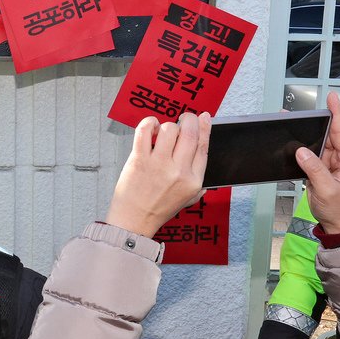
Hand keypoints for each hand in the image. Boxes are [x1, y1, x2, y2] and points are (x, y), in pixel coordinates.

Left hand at [105, 113, 210, 237]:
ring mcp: (159, 164)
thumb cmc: (158, 210)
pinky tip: (150, 127)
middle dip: (189, 119)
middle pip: (190, 133)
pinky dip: (149, 123)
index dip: (205, 127)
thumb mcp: (187, 199)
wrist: (134, 221)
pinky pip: (145, 131)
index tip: (204, 117)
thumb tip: (202, 160)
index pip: (203, 146)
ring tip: (162, 132)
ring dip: (167, 126)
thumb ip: (197, 182)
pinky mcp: (139, 160)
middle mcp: (179, 171)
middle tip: (184, 117)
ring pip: (169, 129)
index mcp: (193, 181)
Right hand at [294, 92, 339, 235]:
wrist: (336, 223)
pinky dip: (302, 146)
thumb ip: (315, 170)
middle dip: (316, 122)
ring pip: (318, 141)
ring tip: (291, 122)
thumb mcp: (327, 190)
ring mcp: (331, 161)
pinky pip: (311, 152)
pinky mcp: (321, 166)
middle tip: (300, 112)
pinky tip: (292, 140)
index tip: (332, 97)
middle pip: (328, 133)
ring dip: (306, 134)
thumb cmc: (337, 209)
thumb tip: (302, 151)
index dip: (336, 114)